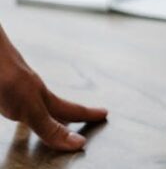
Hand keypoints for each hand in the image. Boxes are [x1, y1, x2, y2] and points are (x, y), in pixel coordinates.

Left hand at [0, 25, 105, 150]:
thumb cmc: (6, 75)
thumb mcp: (31, 107)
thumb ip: (50, 126)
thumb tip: (77, 142)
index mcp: (42, 97)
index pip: (70, 109)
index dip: (87, 114)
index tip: (104, 114)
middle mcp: (32, 91)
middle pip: (57, 105)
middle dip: (73, 113)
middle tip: (87, 116)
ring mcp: (17, 87)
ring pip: (38, 102)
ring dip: (49, 111)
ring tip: (55, 117)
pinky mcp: (4, 87)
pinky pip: (18, 100)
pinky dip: (24, 106)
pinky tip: (17, 106)